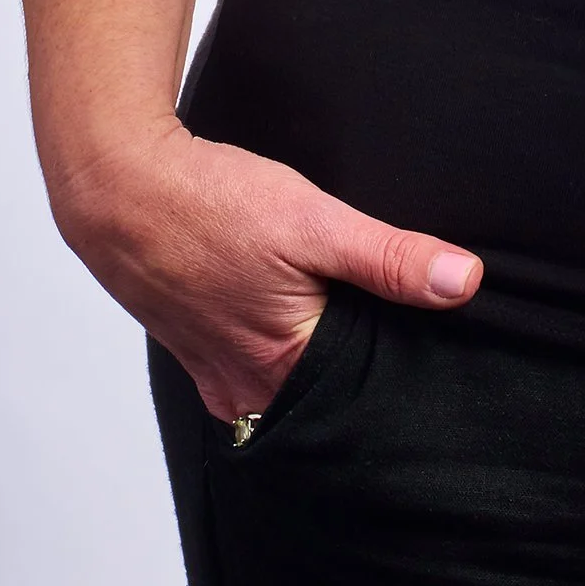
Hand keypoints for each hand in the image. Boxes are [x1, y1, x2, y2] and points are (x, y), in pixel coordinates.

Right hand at [53, 115, 482, 420]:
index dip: (405, 368)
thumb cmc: (211, 203)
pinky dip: (283, 345)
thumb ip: (390, 258)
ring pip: (291, 383)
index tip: (439, 345)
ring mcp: (217, 376)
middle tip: (403, 324)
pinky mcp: (199, 352)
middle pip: (328, 397)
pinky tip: (295, 308)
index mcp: (282, 370)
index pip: (366, 396)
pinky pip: (256, 366)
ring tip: (351, 314)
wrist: (120, 188)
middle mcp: (247, 392)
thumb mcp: (314, 221)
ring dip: (320, 355)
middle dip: (364, 369)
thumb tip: (464, 282)